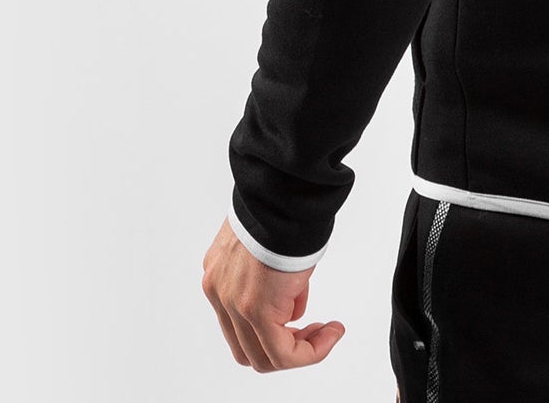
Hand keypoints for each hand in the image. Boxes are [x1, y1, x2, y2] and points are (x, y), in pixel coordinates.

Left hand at [201, 218, 345, 370]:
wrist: (284, 191)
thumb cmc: (283, 204)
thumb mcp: (270, 243)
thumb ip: (271, 277)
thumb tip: (290, 299)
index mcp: (218, 273)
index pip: (238, 323)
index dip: (274, 328)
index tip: (303, 319)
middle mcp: (218, 291)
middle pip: (248, 348)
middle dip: (286, 346)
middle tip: (315, 331)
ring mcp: (232, 303)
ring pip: (263, 357)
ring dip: (301, 350)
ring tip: (326, 332)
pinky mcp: (255, 310)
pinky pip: (281, 353)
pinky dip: (309, 352)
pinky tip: (330, 333)